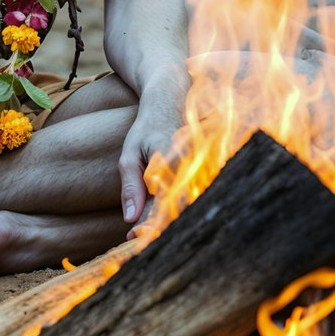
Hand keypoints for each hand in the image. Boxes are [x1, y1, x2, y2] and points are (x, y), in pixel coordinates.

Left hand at [119, 71, 187, 226]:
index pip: (163, 208)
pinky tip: (159, 211)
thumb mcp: (130, 156)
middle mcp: (191, 168)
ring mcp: (202, 169)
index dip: (148, 227)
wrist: (172, 99)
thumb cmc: (147, 127)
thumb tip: (130, 220)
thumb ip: (131, 188)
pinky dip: (175, 208)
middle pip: (178, 212)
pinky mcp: (205, 170)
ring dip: (167, 220)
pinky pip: (191, 196)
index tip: (131, 236)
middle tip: (136, 235)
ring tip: (145, 227)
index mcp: (172, 165)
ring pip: (187, 206)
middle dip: (157, 229)